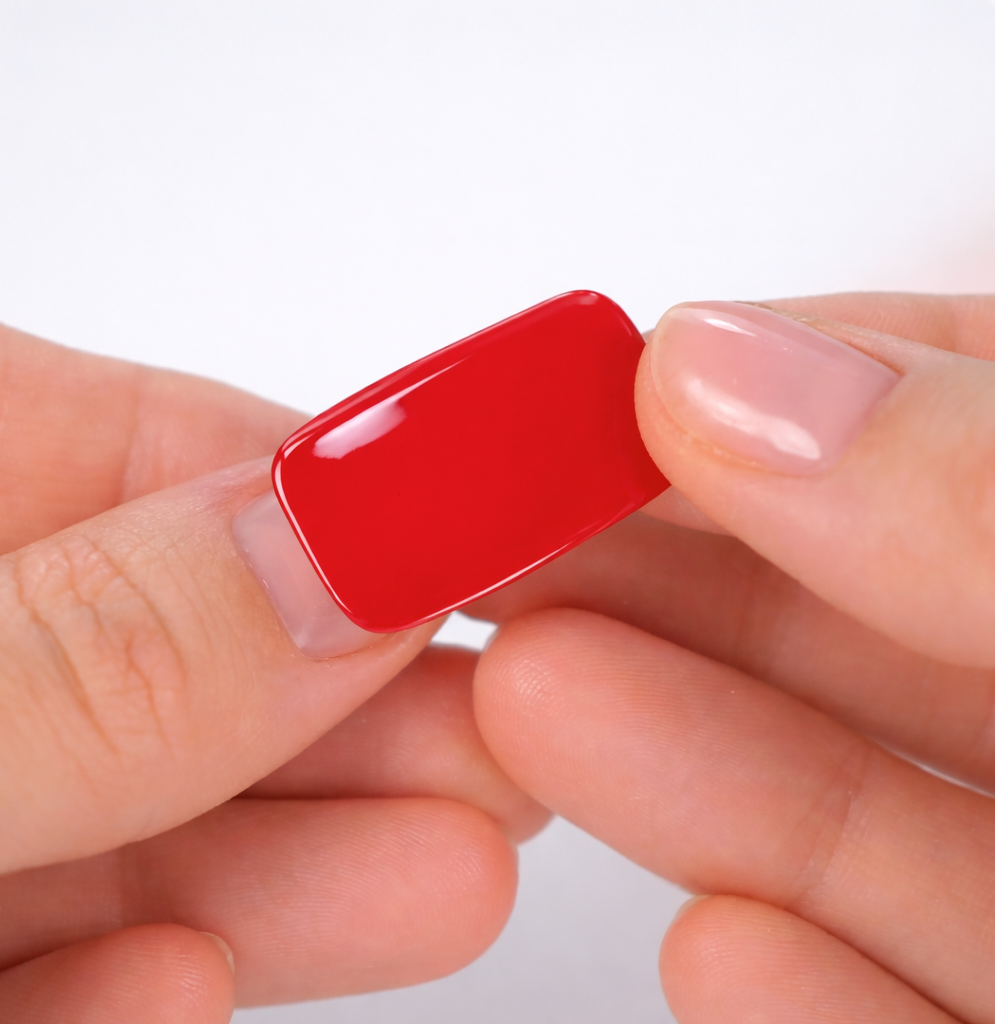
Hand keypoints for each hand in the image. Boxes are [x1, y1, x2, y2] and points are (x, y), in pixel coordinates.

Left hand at [0, 317, 546, 1022]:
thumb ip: (92, 652)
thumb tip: (357, 544)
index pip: (127, 445)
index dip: (320, 488)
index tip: (490, 524)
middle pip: (138, 641)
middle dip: (332, 694)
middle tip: (514, 716)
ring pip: (89, 814)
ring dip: (268, 860)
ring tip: (455, 865)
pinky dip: (97, 990)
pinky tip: (191, 989)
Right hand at [469, 294, 994, 1023]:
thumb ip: (988, 489)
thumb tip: (739, 367)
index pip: (959, 420)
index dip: (798, 393)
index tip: (633, 388)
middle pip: (879, 629)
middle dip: (684, 586)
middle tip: (513, 547)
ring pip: (877, 831)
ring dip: (701, 782)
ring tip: (539, 710)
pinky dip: (811, 999)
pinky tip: (712, 948)